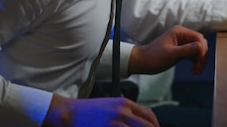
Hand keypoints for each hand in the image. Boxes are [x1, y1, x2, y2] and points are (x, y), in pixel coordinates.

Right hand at [43, 95, 159, 126]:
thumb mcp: (113, 104)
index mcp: (125, 103)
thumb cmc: (91, 111)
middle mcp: (122, 111)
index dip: (156, 126)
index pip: (149, 116)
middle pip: (147, 126)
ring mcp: (115, 122)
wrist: (70, 113)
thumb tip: (149, 114)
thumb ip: (130, 109)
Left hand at [128, 25, 207, 75]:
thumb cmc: (153, 57)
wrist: (142, 62)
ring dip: (199, 60)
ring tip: (196, 72)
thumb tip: (200, 46)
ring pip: (198, 49)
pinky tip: (194, 70)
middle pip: (200, 43)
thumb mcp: (170, 54)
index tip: (199, 61)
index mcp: (179, 32)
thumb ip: (186, 50)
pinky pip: (193, 54)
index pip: (198, 37)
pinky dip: (195, 61)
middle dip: (201, 56)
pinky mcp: (181, 50)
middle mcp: (182, 35)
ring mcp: (182, 42)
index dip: (202, 49)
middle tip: (198, 69)